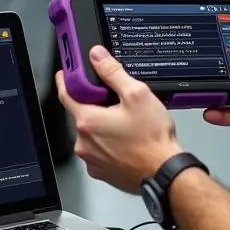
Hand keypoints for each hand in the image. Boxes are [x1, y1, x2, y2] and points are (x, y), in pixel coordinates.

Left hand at [55, 47, 182, 194]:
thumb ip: (113, 73)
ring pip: (92, 134)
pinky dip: (108, 144)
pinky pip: (99, 151)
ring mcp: (91, 159)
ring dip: (103, 127)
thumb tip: (97, 57)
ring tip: (128, 126)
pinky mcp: (101, 172)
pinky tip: (127, 142)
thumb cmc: (153, 139)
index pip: (65, 94)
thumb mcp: (136, 95)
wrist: (164, 173)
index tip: (65, 74)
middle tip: (117, 104)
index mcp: (88, 121)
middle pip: (82, 115)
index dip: (65, 80)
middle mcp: (84, 143)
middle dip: (96, 107)